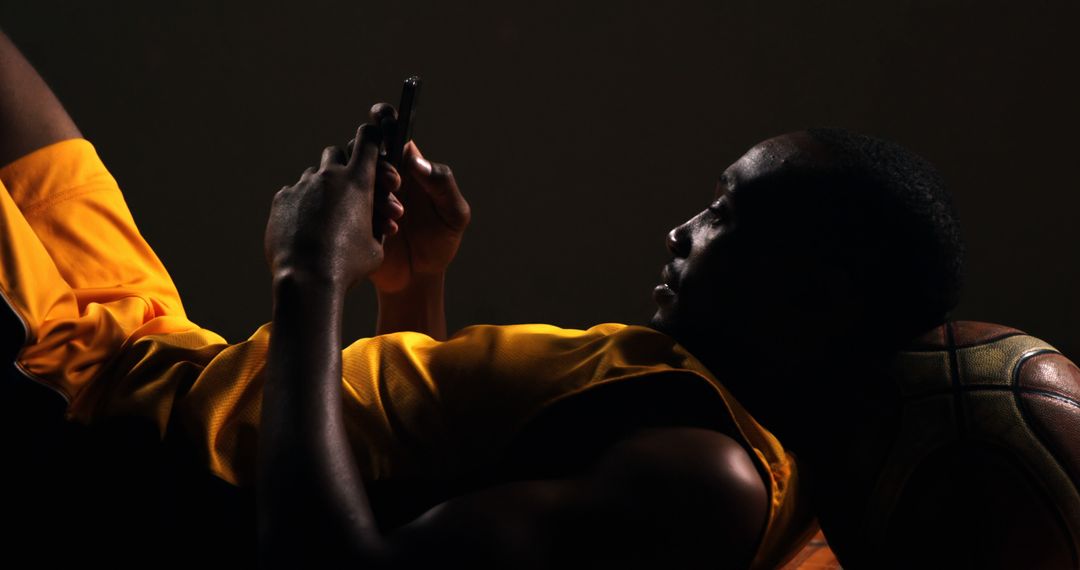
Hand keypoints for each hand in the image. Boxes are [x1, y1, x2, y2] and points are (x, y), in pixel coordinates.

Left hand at [264, 123, 402, 288]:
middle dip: (343, 165)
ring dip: (322, 188)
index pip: (368, 139)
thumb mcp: (375, 246)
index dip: (373, 137)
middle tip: (349, 186)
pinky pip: (294, 194)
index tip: (374, 141)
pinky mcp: (281, 200)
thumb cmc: (348, 265)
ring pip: (313, 175)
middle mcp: (329, 176)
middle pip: (336, 152)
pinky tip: (306, 227)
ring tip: (327, 215)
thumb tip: (373, 219)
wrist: (308, 279)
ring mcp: (302, 186)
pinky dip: (302, 205)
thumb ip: (374, 223)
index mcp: (359, 181)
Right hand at [364, 103, 471, 293]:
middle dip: (379, 162)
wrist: (419, 278)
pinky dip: (362, 213)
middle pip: (364, 148)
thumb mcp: (454, 214)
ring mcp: (362, 194)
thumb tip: (417, 162)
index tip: (384, 118)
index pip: (391, 129)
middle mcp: (382, 174)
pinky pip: (341, 202)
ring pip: (350, 173)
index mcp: (408, 165)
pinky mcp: (350, 215)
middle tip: (397, 184)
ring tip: (398, 217)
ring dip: (372, 190)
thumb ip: (443, 185)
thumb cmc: (441, 241)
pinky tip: (386, 233)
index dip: (384, 116)